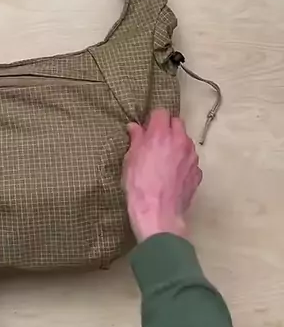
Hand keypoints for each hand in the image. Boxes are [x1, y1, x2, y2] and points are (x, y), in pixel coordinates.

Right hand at [123, 109, 201, 242]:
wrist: (158, 213)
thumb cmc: (139, 185)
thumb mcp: (130, 160)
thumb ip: (135, 140)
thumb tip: (134, 128)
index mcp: (161, 134)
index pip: (161, 112)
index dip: (153, 119)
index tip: (147, 128)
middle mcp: (180, 141)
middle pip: (177, 123)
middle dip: (167, 128)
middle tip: (155, 141)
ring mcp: (192, 157)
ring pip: (186, 141)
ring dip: (176, 145)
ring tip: (164, 160)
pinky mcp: (197, 173)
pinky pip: (190, 160)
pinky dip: (183, 162)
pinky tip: (172, 174)